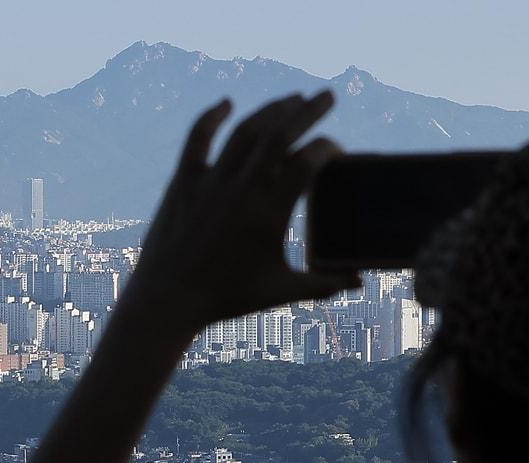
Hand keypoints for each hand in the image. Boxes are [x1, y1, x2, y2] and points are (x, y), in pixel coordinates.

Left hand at [125, 91, 359, 330]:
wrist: (168, 299)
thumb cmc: (228, 298)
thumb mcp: (281, 292)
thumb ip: (325, 284)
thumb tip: (360, 282)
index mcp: (268, 213)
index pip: (306, 163)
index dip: (327, 149)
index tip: (337, 151)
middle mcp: (241, 189)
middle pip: (279, 134)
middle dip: (308, 110)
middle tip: (327, 95)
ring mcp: (210, 181)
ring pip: (245, 130)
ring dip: (271, 109)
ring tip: (293, 99)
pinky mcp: (184, 180)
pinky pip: (198, 138)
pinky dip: (211, 116)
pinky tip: (226, 103)